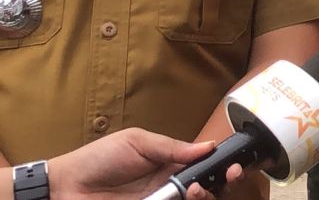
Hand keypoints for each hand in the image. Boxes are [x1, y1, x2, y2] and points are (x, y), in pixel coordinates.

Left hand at [47, 128, 242, 198]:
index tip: (235, 164)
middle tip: (229, 176)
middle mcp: (170, 185)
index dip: (224, 165)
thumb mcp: (137, 142)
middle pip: (208, 188)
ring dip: (206, 197)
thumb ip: (172, 147)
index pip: (205, 165)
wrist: (65, 187)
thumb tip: (208, 147)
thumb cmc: (98, 159)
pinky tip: (187, 198)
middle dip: (224, 182)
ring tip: (196, 191)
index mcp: (170, 163)